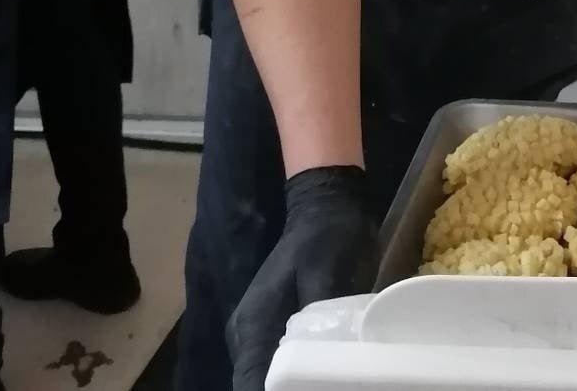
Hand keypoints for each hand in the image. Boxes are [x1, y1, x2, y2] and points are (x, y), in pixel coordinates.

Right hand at [227, 165, 377, 390]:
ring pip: (266, 376)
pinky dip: (296, 374)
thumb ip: (316, 327)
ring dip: (291, 382)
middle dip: (287, 389)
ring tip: (326, 377)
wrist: (326, 204)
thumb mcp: (328, 279)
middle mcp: (245, 333)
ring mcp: (256, 331)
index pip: (250, 385)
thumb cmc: (330, 238)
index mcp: (253, 325)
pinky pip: (277, 364)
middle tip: (325, 382)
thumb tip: (316, 364)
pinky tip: (322, 373)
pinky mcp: (271, 328)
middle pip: (256, 383)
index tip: (311, 389)